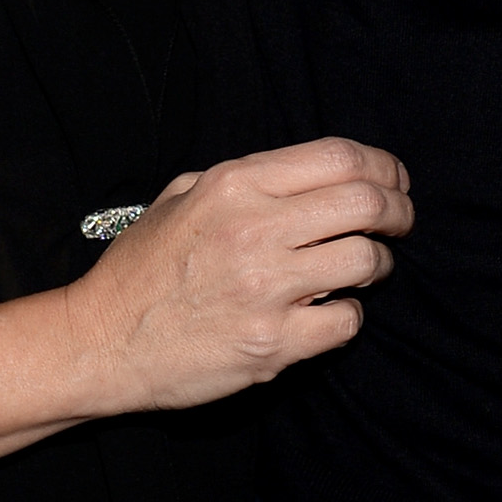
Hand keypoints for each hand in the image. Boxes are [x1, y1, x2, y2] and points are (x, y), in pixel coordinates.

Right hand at [68, 137, 411, 411]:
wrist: (101, 342)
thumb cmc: (142, 268)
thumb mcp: (180, 196)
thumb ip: (243, 179)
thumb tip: (311, 176)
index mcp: (234, 184)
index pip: (340, 157)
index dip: (383, 166)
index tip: (395, 181)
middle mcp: (254, 229)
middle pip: (366, 205)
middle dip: (399, 212)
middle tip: (400, 223)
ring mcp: (265, 289)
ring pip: (366, 261)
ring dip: (378, 264)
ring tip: (366, 268)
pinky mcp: (272, 344)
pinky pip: (345, 321)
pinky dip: (347, 315)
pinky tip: (329, 311)